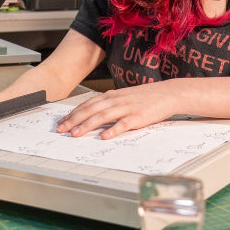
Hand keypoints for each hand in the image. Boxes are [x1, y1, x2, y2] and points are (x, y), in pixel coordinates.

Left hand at [55, 83, 178, 139]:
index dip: (73, 114)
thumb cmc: (145, 97)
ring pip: (103, 116)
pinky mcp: (138, 117)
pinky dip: (113, 130)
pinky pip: (123, 124)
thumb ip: (108, 105)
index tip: (61, 123)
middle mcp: (116, 100)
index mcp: (111, 95)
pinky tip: (104, 136)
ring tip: (76, 134)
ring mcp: (127, 107)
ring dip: (88, 125)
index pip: (87, 104)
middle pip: (91, 110)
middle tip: (61, 130)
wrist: (168, 93)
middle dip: (74, 120)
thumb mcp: (123, 97)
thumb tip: (91, 116)